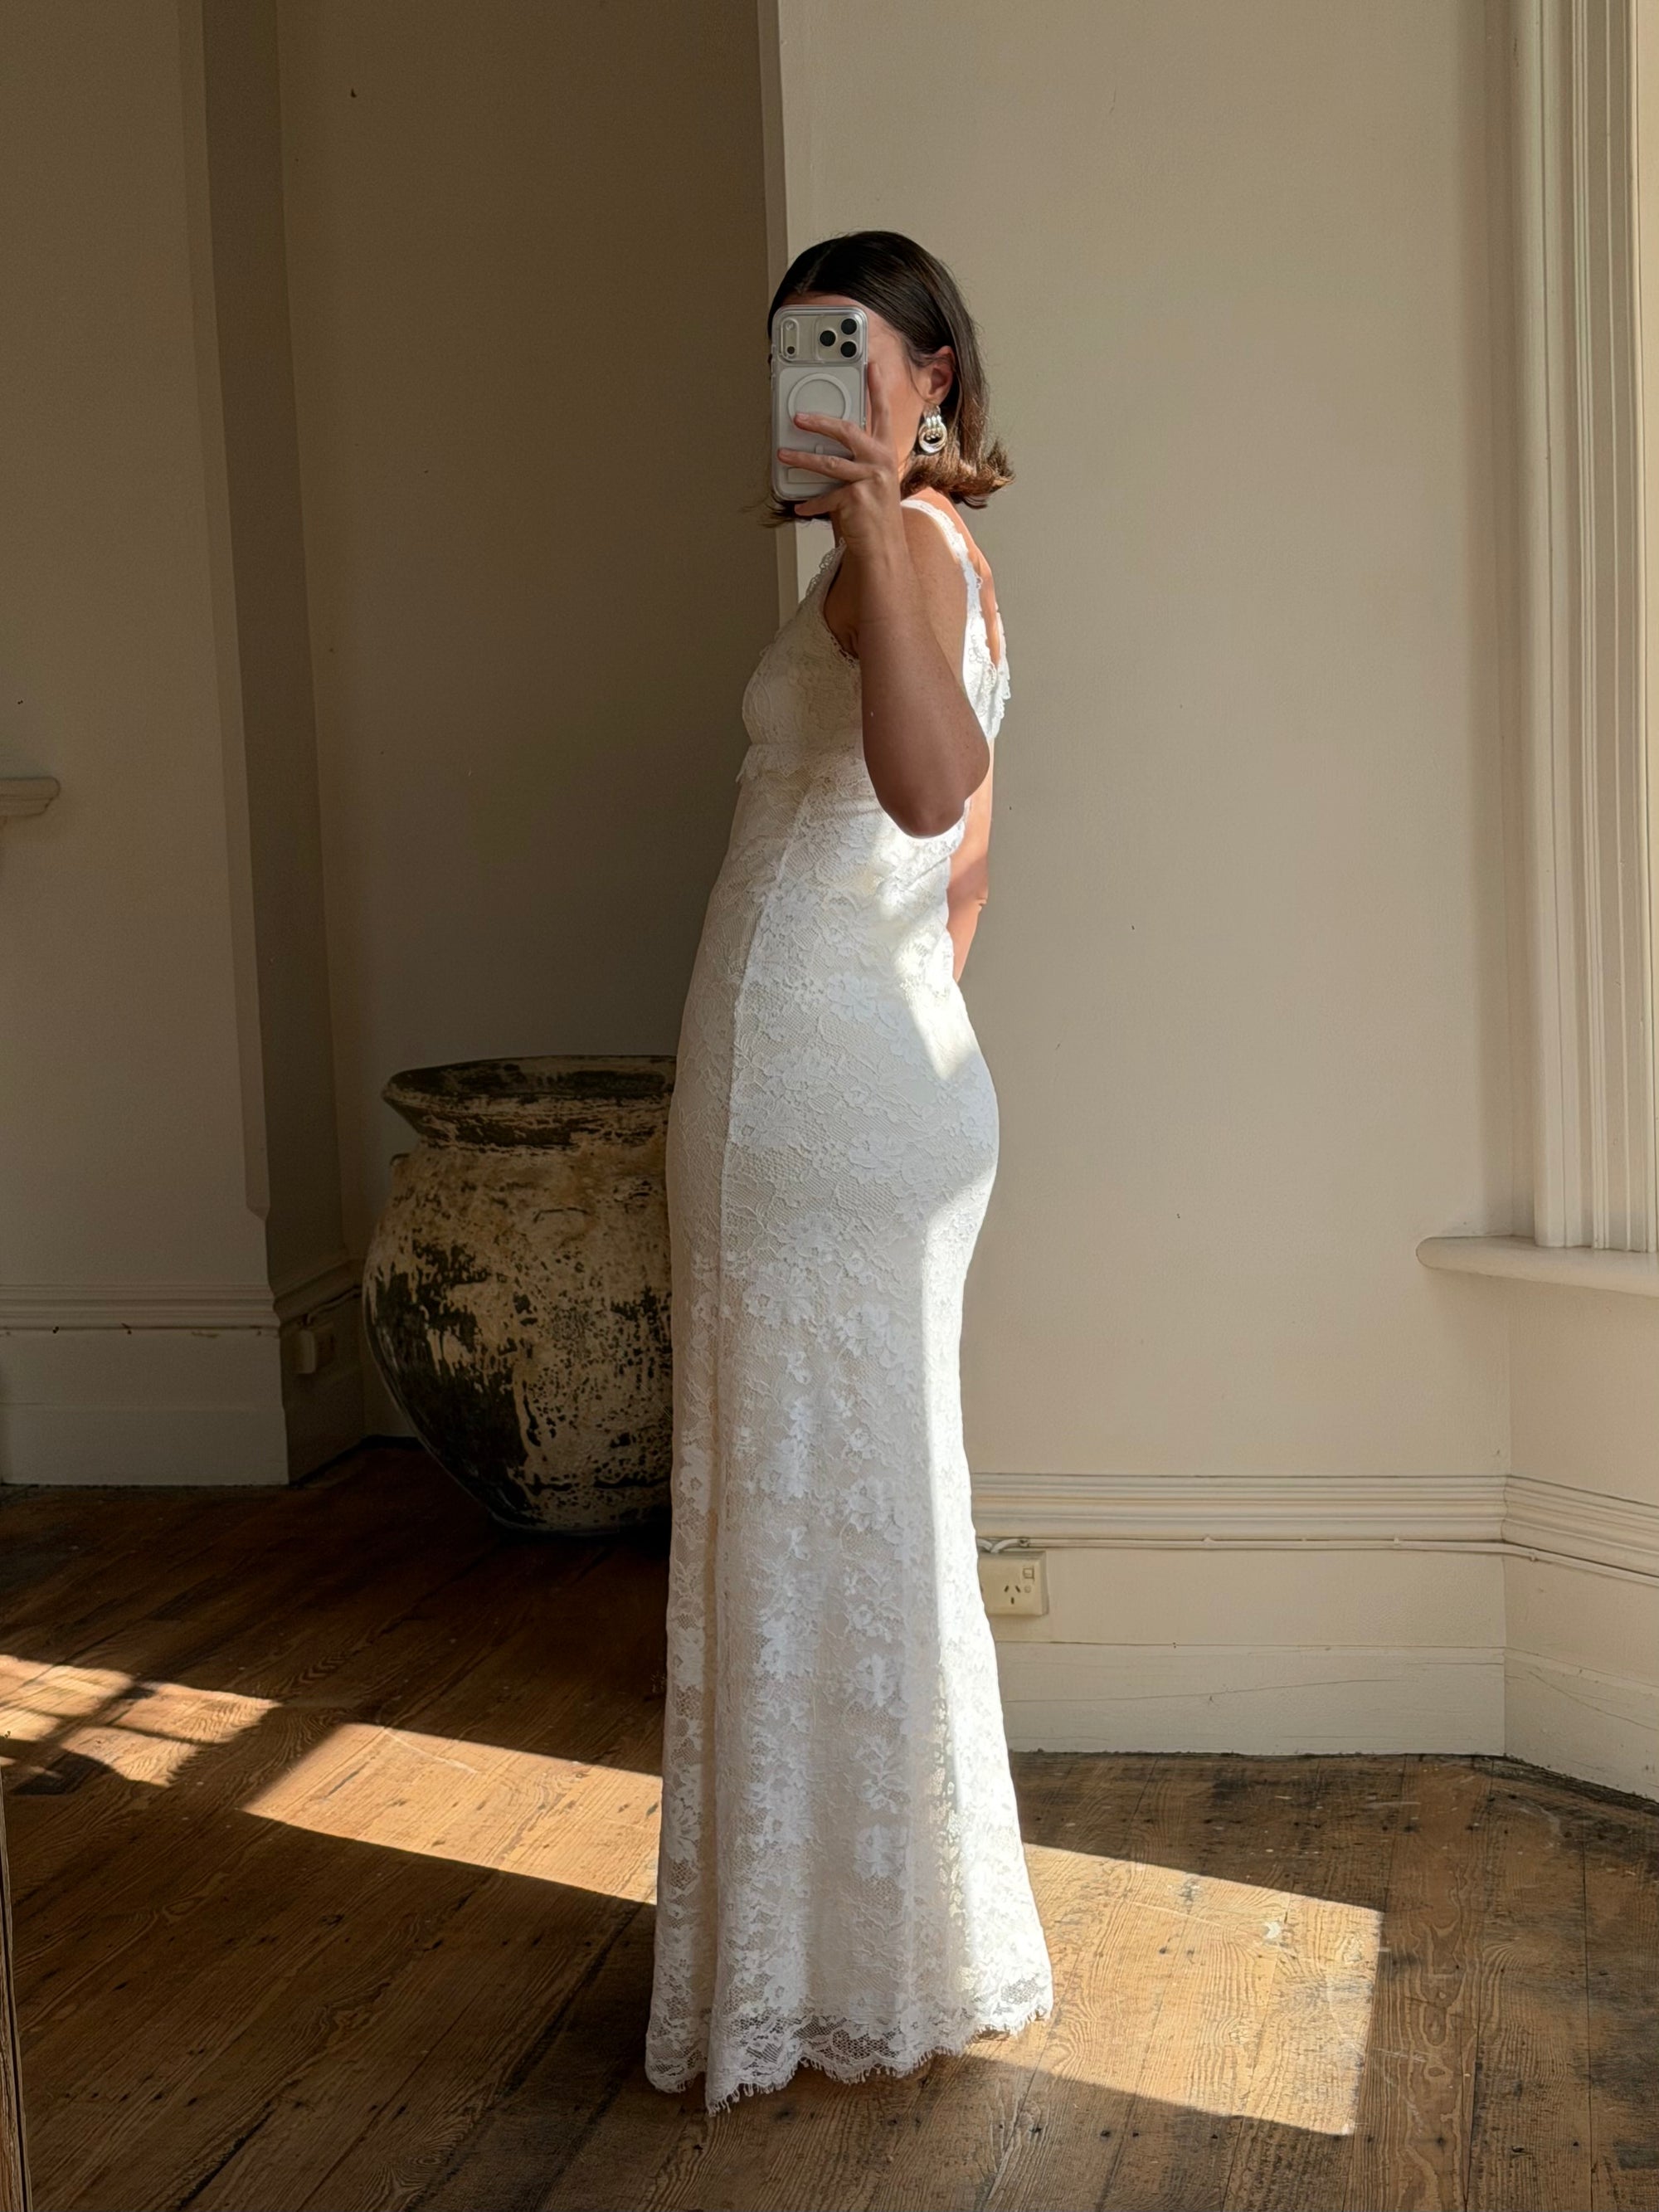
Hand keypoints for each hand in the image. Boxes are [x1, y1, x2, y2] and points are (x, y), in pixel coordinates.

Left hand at [776, 353, 905, 556]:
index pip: (882, 413)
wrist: (885, 548)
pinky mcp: (856, 499)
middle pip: (847, 431)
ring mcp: (869, 480)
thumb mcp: (872, 479)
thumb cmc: (875, 513)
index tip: (870, 366)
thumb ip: (857, 459)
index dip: (877, 388)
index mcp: (884, 452)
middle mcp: (880, 461)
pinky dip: (810, 503)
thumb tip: (825, 445)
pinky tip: (799, 506)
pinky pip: (825, 497)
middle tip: (798, 417)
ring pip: (829, 463)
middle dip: (820, 421)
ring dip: (802, 459)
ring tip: (783, 454)